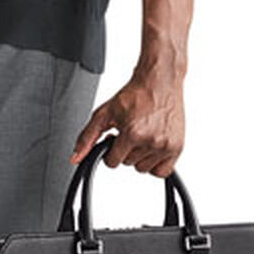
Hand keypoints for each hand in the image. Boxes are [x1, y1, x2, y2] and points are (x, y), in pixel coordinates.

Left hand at [69, 68, 184, 176]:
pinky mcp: (177, 147)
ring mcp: (165, 146)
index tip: (117, 137)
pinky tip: (152, 147)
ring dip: (141, 156)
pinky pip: (162, 172)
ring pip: (144, 169)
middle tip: (131, 131)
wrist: (160, 81)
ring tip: (143, 135)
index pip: (112, 162)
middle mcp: (151, 141)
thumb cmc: (135, 94)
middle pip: (128, 164)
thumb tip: (76, 158)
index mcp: (132, 133)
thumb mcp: (104, 113)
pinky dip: (156, 164)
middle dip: (126, 150)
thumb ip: (87, 137)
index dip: (111, 150)